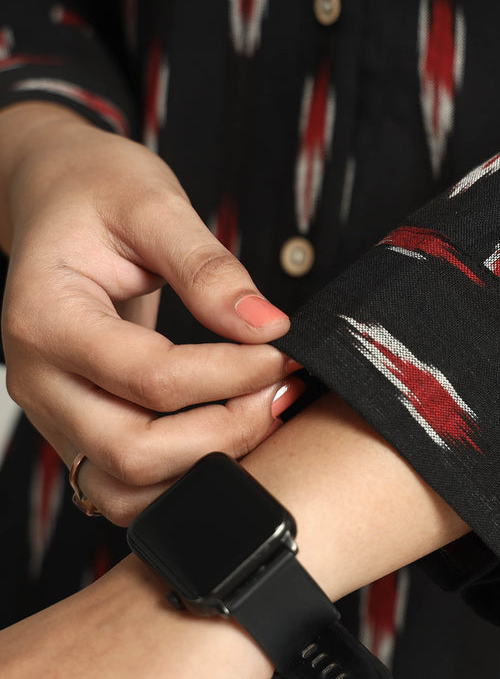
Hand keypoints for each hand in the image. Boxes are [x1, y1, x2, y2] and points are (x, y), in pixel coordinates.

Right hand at [0, 101, 303, 524]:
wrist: (56, 197)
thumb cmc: (98, 191)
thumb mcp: (154, 204)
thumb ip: (208, 268)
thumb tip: (268, 327)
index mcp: (46, 318)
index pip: (150, 378)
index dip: (231, 374)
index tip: (282, 351)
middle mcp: (39, 379)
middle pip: (133, 452)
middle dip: (225, 433)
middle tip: (279, 390)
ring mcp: (54, 410)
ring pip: (125, 487)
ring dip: (206, 465)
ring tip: (262, 411)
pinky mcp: (78, 424)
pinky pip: (126, 482)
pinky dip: (184, 475)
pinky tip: (230, 430)